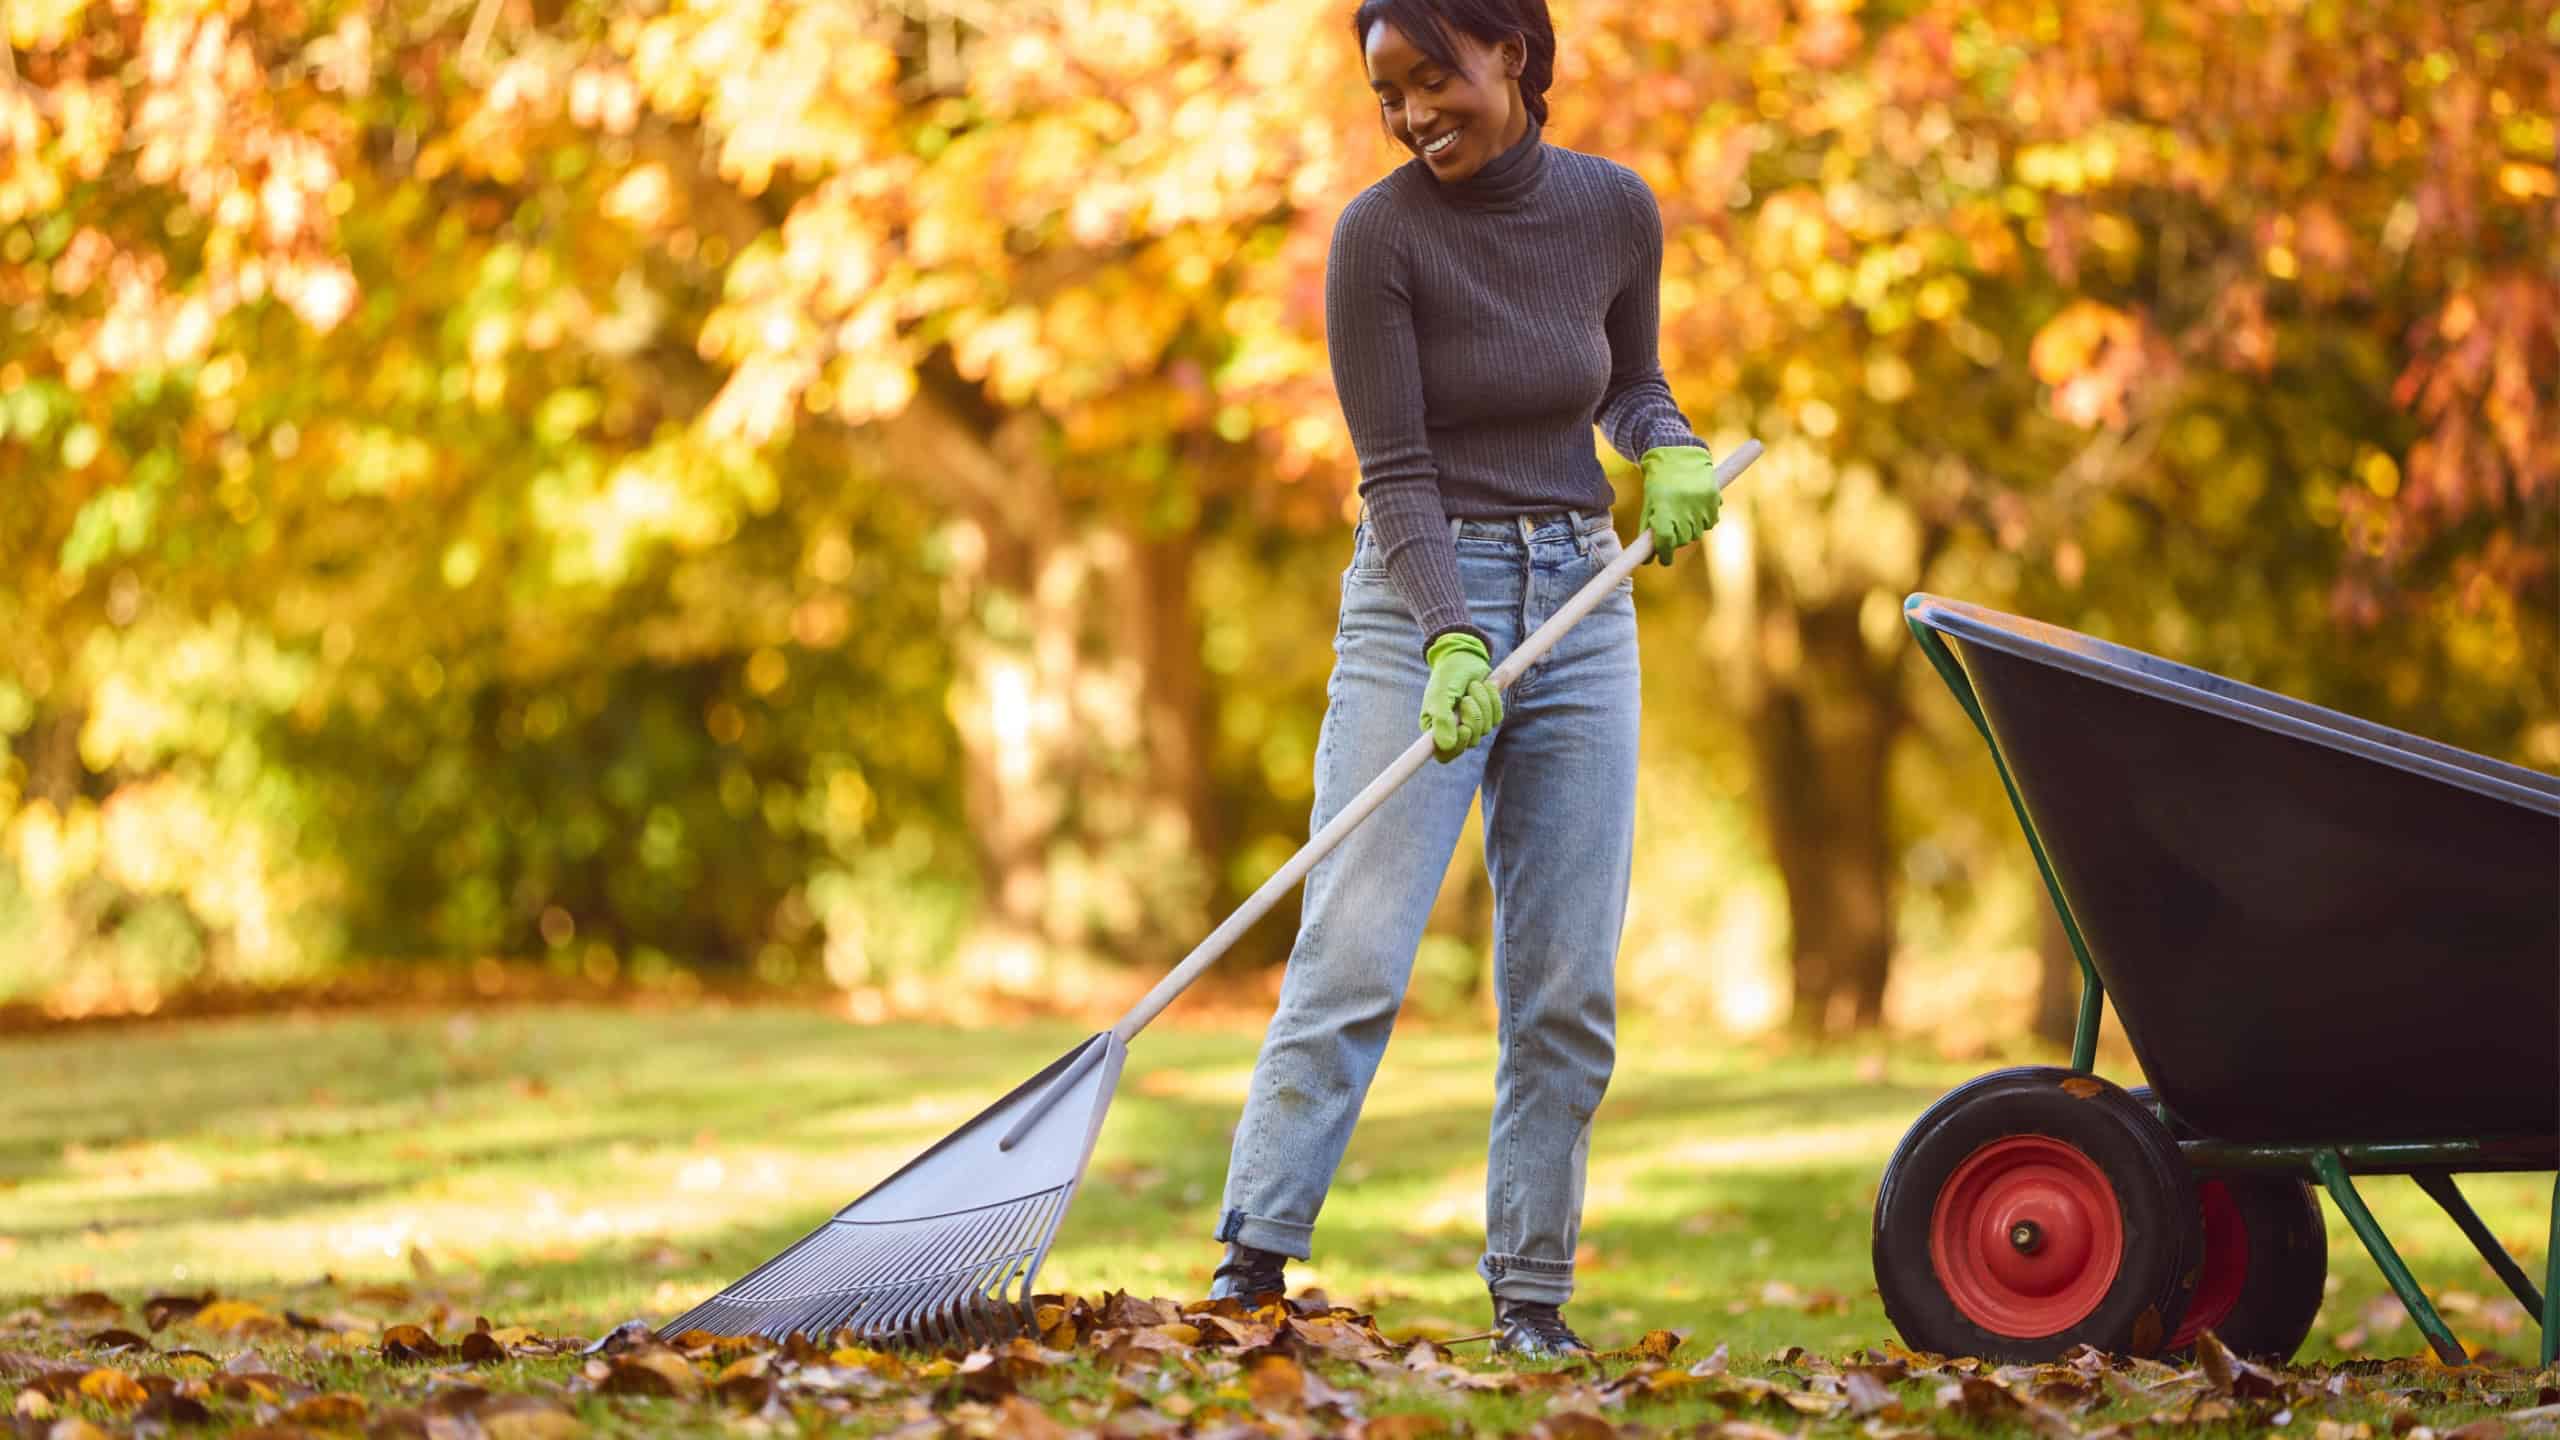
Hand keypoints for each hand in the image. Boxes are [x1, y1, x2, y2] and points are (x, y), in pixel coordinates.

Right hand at [1418, 632, 1501, 761]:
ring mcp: (1470, 724)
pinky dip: (1493, 700)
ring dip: (1483, 704)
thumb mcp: (1440, 694)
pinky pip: (1496, 717)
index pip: (1444, 755)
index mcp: (1434, 729)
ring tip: (1474, 686)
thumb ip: (1441, 719)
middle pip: (1470, 741)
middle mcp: (1451, 731)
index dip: (1457, 746)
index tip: (1464, 728)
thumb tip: (1446, 746)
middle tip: (1467, 698)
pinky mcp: (1486, 716)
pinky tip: (1485, 687)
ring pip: (1485, 728)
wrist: (1464, 657)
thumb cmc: (1447, 674)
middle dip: (1474, 716)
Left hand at [1638, 444, 1720, 565]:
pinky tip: (1695, 507)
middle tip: (1671, 532)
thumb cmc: (1658, 482)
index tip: (1663, 558)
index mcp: (1664, 508)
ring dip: (1690, 530)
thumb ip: (1649, 530)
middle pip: (1683, 541)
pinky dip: (1703, 520)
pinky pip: (1711, 522)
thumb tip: (1648, 558)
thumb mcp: (1650, 504)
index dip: (1664, 554)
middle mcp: (1684, 508)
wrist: (1678, 453)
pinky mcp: (1714, 499)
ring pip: (1697, 533)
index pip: (1666, 542)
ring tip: (1683, 514)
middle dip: (1676, 541)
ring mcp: (1701, 504)